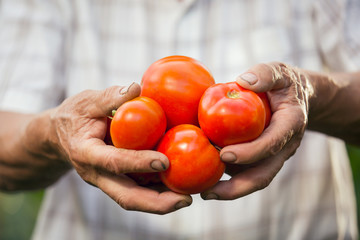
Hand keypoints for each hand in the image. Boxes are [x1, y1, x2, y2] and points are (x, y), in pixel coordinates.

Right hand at [45, 83, 191, 213]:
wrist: (60, 136)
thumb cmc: (74, 116)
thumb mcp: (86, 102)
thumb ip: (109, 97)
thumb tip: (137, 88)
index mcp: (87, 153)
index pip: (113, 162)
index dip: (138, 163)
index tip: (164, 161)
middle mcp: (97, 174)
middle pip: (127, 197)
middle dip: (157, 203)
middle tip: (186, 200)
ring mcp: (107, 181)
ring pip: (135, 199)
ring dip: (162, 202)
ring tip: (189, 197)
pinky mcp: (117, 180)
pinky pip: (139, 190)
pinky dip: (159, 191)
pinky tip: (180, 186)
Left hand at [201, 62, 312, 199]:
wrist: (296, 99)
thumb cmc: (283, 84)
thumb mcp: (279, 71)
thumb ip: (265, 74)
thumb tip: (243, 81)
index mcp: (290, 125)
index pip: (271, 144)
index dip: (250, 152)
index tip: (225, 155)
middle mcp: (283, 147)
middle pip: (263, 175)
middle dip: (237, 188)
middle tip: (208, 192)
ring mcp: (273, 156)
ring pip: (253, 179)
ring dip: (229, 189)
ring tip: (201, 192)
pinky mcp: (262, 159)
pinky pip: (245, 172)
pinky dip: (227, 178)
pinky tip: (205, 177)